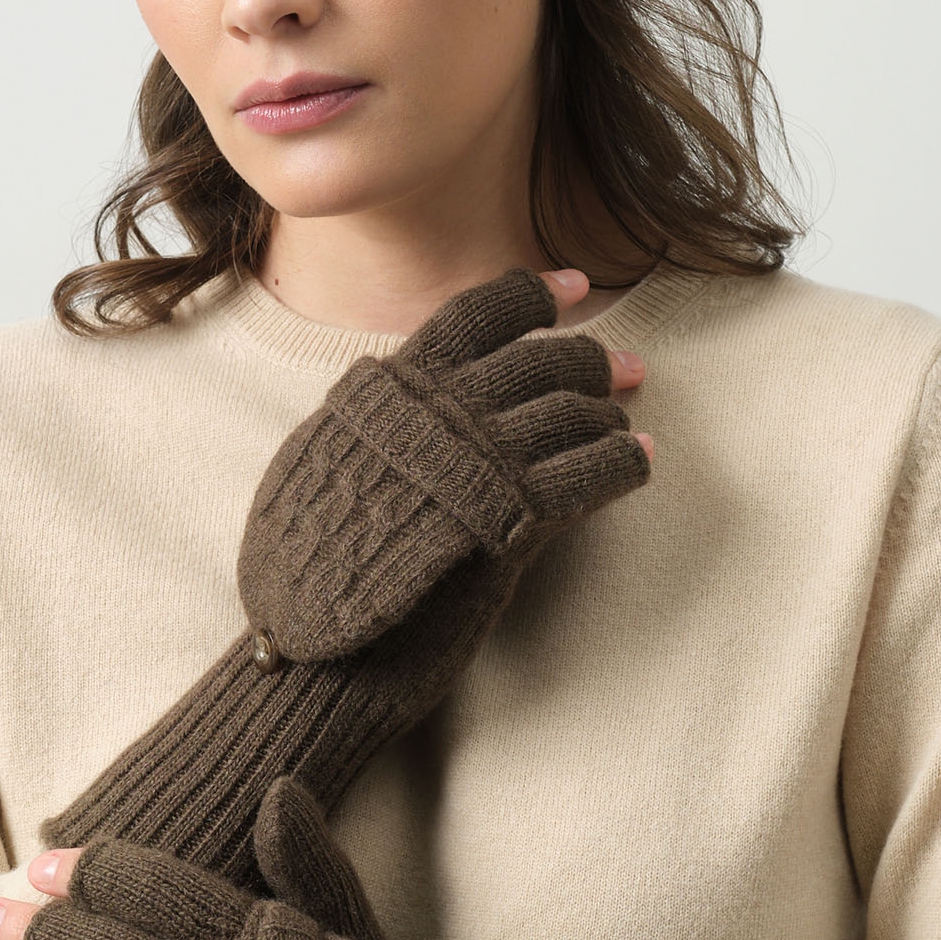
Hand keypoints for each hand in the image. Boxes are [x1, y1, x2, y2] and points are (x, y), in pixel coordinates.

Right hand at [238, 265, 652, 662]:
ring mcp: (475, 464)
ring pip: (570, 413)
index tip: (573, 289)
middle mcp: (435, 414)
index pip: (472, 314)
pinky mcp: (509, 522)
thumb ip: (363, 423)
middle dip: (589, 359)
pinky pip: (589, 474)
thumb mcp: (313, 465)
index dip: (532, 295)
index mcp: (386, 393)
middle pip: (538, 359)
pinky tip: (639, 463)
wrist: (307, 651)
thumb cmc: (300, 571)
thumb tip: (386, 394)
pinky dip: (624, 461)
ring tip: (625, 429)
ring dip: (608, 416)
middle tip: (623, 367)